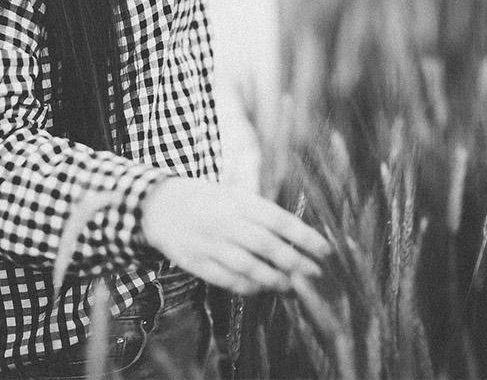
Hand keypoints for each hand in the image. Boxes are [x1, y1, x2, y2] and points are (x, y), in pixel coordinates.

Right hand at [141, 177, 331, 294]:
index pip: (281, 221)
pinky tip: (261, 289)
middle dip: (295, 262)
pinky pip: (225, 278)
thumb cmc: (211, 202)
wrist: (160, 204)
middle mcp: (227, 222)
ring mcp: (210, 243)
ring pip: (247, 266)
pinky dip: (246, 286)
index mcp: (242, 203)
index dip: (306, 237)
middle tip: (315, 274)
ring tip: (291, 286)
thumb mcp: (239, 196)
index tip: (326, 251)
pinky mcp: (195, 261)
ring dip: (273, 279)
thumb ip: (265, 215)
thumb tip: (300, 238)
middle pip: (267, 246)